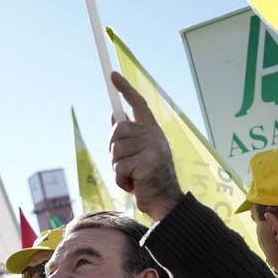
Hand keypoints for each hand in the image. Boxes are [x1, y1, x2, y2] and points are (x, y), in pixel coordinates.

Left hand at [108, 71, 183, 220]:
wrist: (164, 202)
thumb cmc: (148, 179)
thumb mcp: (137, 154)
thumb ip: (127, 136)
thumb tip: (114, 115)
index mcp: (152, 131)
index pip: (138, 104)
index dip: (125, 89)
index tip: (113, 75)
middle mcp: (154, 135)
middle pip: (117, 131)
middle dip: (114, 151)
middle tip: (127, 166)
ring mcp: (152, 147)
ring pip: (115, 150)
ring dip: (117, 169)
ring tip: (132, 177)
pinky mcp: (147, 162)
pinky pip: (119, 167)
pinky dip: (121, 180)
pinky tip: (133, 185)